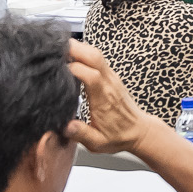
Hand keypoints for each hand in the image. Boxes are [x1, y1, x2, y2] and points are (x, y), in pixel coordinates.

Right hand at [62, 39, 155, 154]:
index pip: (89, 75)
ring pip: (96, 53)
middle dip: (73, 49)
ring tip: (59, 52)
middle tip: (53, 51)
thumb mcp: (98, 143)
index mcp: (103, 99)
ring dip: (78, 48)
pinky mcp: (111, 76)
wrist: (139, 132)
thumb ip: (82, 134)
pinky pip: (97, 58)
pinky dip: (83, 53)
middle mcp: (108, 84)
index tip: (55, 69)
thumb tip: (66, 126)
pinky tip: (71, 57)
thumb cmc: (119, 137)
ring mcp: (111, 77)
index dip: (72, 68)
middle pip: (93, 56)